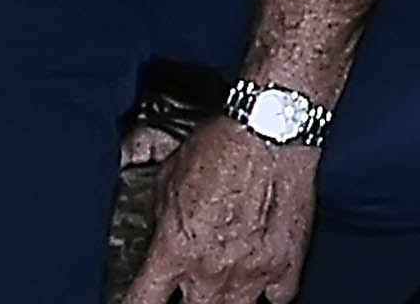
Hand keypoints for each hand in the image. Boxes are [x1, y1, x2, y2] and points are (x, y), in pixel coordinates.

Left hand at [125, 115, 317, 303]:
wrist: (270, 133)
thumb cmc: (220, 146)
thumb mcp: (168, 176)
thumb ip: (160, 213)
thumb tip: (157, 226)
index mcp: (175, 249)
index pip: (142, 301)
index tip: (133, 303)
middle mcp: (211, 271)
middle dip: (186, 301)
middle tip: (188, 286)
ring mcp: (251, 275)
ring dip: (226, 299)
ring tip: (222, 282)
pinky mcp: (286, 267)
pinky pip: (277, 298)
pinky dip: (269, 292)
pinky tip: (262, 278)